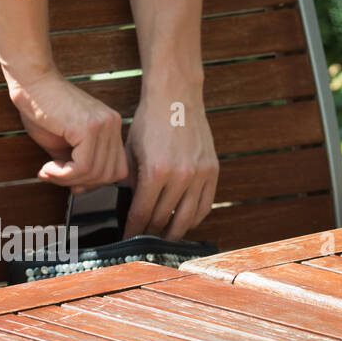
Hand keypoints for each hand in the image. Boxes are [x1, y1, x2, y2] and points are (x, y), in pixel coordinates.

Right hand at [9, 71, 128, 192]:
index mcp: (110, 126)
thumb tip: (79, 188)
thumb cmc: (41, 108)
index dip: (93, 181)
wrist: (30, 84)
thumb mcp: (62, 143)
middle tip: (53, 176)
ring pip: (96, 173)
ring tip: (48, 171)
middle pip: (110, 174)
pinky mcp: (89, 128)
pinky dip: (64, 174)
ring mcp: (104, 125)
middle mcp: (113, 124)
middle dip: (80, 183)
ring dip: (67, 179)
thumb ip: (75, 162)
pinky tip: (48, 167)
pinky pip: (84, 166)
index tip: (68, 181)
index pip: (116, 168)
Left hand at [122, 90, 217, 238]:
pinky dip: (194, 218)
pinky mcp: (213, 172)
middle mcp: (181, 177)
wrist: (176, 99)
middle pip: (165, 219)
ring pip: (188, 218)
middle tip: (142, 241)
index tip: (128, 238)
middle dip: (151, 233)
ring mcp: (200, 175)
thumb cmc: (150, 122)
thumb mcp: (131, 151)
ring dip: (174, 231)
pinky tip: (184, 222)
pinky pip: (205, 205)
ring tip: (163, 238)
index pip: (143, 212)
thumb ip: (132, 180)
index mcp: (156, 172)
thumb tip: (131, 204)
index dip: (134, 229)